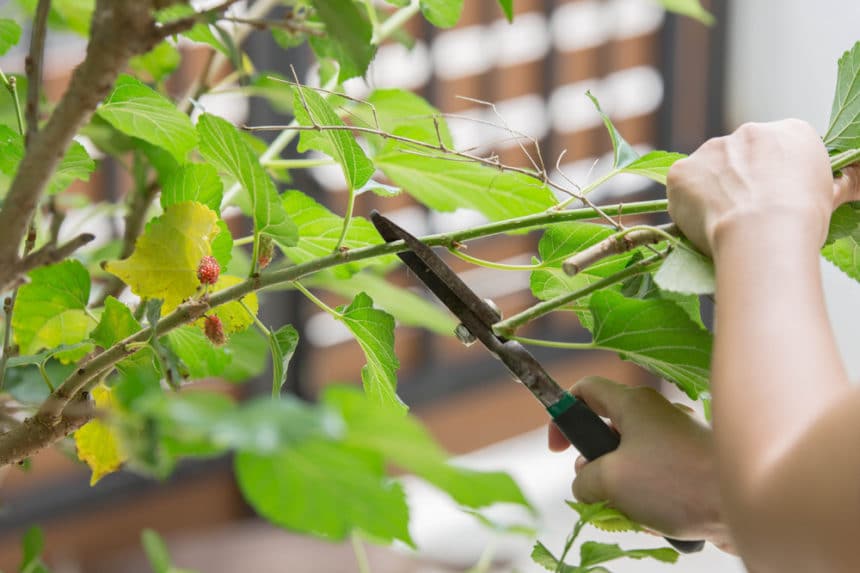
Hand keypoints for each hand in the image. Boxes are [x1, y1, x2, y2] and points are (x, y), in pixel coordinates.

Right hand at [548, 377, 732, 549]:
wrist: (746, 504)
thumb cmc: (676, 482)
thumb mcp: (610, 480)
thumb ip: (583, 478)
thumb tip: (585, 484)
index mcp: (633, 404)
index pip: (585, 391)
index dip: (562, 414)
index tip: (558, 448)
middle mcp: (656, 417)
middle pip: (608, 434)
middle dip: (596, 468)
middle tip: (598, 490)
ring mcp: (677, 443)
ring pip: (631, 465)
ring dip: (623, 493)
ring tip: (634, 514)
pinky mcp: (694, 470)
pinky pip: (657, 484)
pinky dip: (650, 504)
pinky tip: (659, 524)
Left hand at [666, 119, 859, 256]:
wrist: (763, 231)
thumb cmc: (803, 219)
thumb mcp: (832, 197)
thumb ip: (840, 183)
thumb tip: (855, 183)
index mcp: (790, 132)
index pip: (775, 150)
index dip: (770, 179)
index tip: (770, 201)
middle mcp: (749, 132)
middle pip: (739, 157)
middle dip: (739, 182)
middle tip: (744, 216)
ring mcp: (712, 149)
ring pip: (707, 170)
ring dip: (711, 191)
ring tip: (723, 224)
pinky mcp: (682, 170)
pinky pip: (681, 187)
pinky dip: (686, 203)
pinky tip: (701, 223)